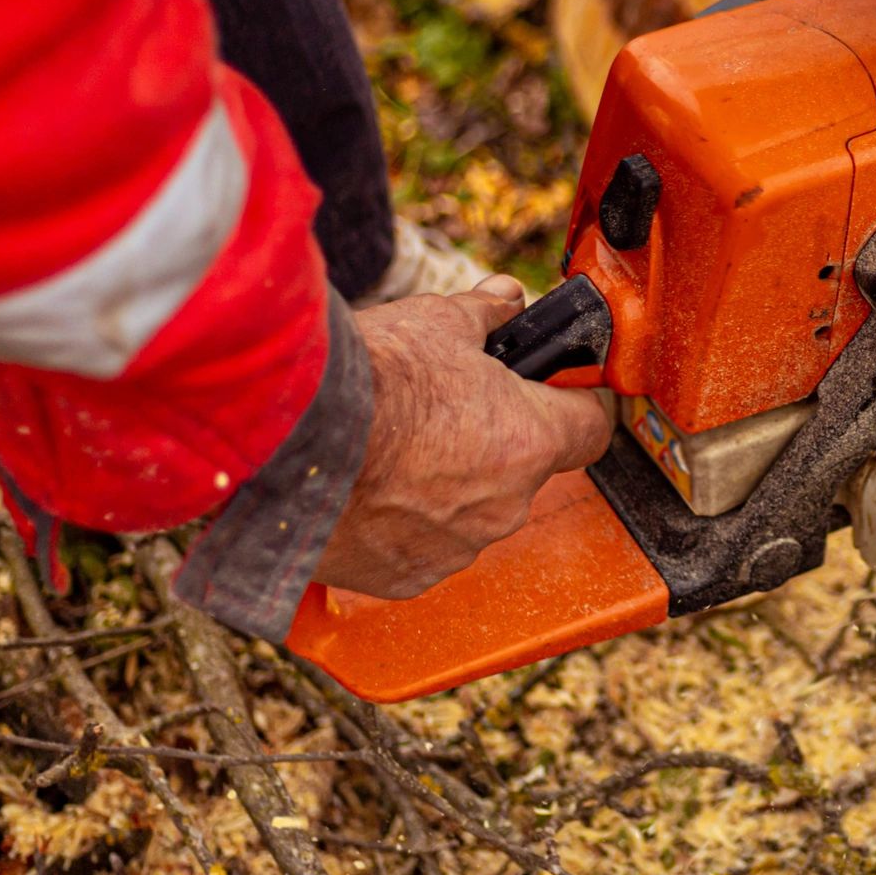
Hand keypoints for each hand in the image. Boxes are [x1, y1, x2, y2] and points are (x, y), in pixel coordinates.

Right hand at [312, 276, 612, 598]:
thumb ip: (484, 314)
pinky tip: (365, 488)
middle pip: (522, 468)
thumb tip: (506, 298)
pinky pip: (421, 546)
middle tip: (443, 409)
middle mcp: (504, 505)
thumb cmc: (366, 381)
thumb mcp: (436, 321)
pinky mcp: (406, 576)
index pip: (591, 427)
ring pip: (469, 511)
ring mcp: (455, 547)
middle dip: (492, 439)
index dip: (576, 403)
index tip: (560, 391)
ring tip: (390, 448)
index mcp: (530, 441)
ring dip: (444, 484)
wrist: (284, 442)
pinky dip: (401, 522)